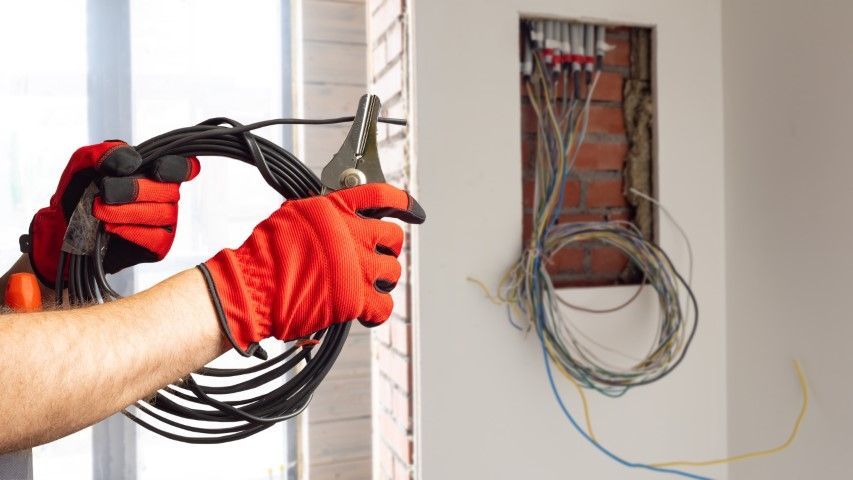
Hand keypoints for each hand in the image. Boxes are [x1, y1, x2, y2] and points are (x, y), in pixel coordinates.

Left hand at [28, 141, 200, 284]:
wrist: (64, 228)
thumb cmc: (79, 193)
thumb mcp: (83, 164)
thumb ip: (105, 152)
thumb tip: (131, 160)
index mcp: (153, 172)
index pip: (184, 167)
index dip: (178, 168)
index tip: (157, 170)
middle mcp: (164, 195)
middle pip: (170, 190)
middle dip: (134, 190)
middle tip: (105, 192)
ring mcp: (164, 221)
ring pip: (161, 213)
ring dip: (126, 211)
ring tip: (99, 211)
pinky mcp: (159, 244)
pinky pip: (157, 237)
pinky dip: (131, 231)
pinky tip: (110, 228)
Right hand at [198, 183, 425, 356]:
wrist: (252, 288)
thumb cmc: (263, 255)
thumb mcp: (293, 215)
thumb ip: (324, 214)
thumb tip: (337, 218)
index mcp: (336, 209)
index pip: (382, 196)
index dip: (403, 202)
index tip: (413, 210)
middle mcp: (352, 235)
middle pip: (393, 237)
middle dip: (389, 248)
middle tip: (376, 257)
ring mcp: (357, 267)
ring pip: (393, 271)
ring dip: (382, 279)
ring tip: (364, 285)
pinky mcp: (356, 299)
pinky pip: (385, 306)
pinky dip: (378, 310)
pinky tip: (366, 311)